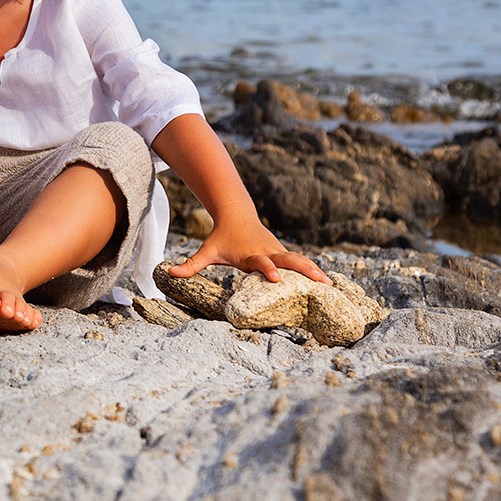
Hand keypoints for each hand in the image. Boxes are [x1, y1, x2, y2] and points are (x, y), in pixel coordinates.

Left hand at [167, 213, 329, 283]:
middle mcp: (269, 252)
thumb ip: (191, 264)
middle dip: (304, 270)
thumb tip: (168, 272)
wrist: (237, 215)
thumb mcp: (207, 251)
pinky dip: (315, 271)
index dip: (268, 270)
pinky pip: (302, 263)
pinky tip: (329, 284)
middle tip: (320, 282)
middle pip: (289, 260)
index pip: (262, 263)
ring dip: (315, 271)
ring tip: (331, 286)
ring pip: (300, 261)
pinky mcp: (284, 254)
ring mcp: (279, 252)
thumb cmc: (221, 238)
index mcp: (251, 254)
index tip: (275, 278)